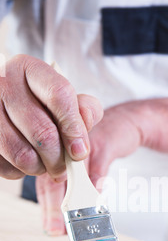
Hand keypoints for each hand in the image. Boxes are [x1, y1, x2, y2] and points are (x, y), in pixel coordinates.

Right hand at [0, 54, 102, 180]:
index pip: (59, 95)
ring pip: (23, 155)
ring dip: (41, 167)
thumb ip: (84, 108)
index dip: (74, 128)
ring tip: (45, 163)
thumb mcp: (66, 99)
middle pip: (43, 132)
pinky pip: (6, 166)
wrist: (7, 108)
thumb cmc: (40, 104)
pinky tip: (25, 159)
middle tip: (65, 167)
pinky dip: (21, 172)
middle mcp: (4, 84)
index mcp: (29, 69)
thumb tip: (86, 121)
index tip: (80, 151)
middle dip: (59, 159)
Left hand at [36, 101, 147, 234]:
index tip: (52, 228)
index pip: (44, 182)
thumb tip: (65, 219)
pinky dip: (98, 184)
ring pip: (75, 173)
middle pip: (54, 178)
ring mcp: (83, 142)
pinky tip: (98, 201)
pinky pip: (98, 166)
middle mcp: (63, 145)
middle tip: (59, 228)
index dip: (47, 207)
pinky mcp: (105, 142)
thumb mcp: (84, 165)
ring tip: (77, 220)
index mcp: (55, 152)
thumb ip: (72, 187)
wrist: (128, 122)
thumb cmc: (101, 145)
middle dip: (56, 207)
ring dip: (76, 200)